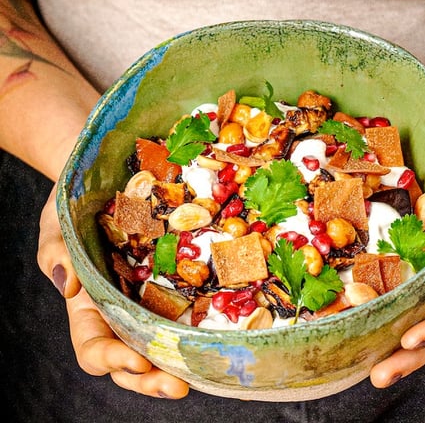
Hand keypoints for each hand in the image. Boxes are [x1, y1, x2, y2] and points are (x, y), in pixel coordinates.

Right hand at [37, 185, 189, 398]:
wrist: (105, 183)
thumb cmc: (74, 207)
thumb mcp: (58, 226)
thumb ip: (57, 254)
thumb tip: (68, 286)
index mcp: (89, 308)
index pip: (94, 347)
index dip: (112, 359)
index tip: (136, 358)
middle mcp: (122, 312)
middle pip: (133, 360)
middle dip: (152, 379)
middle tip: (179, 385)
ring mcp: (151, 301)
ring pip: (164, 344)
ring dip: (181, 363)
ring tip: (203, 370)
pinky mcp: (176, 285)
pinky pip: (189, 310)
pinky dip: (202, 326)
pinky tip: (223, 331)